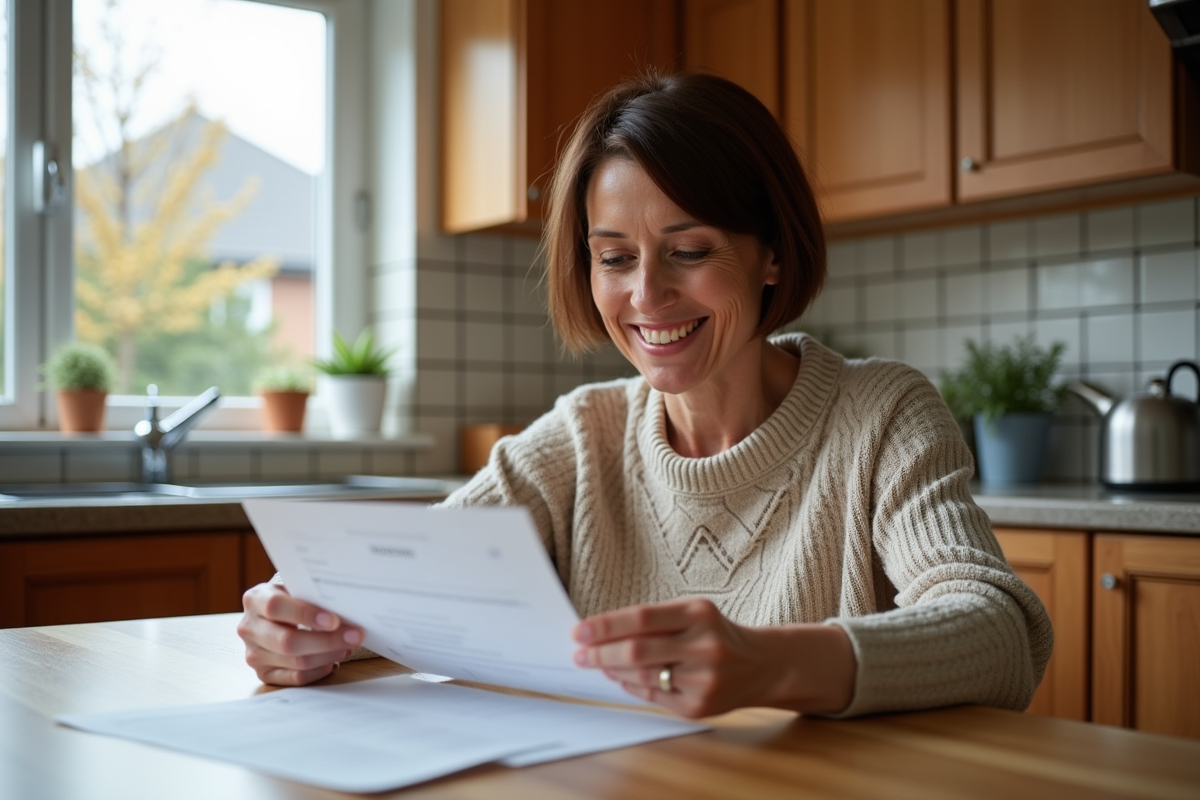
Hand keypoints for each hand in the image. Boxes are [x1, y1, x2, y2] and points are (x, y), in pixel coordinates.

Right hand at [237, 582, 363, 685]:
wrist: (273, 614)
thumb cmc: (292, 597)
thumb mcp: (296, 587)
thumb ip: (312, 593)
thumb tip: (347, 606)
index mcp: (255, 599)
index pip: (276, 607)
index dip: (306, 614)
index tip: (334, 620)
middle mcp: (249, 628)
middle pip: (287, 642)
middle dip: (326, 640)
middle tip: (354, 635)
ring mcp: (254, 654)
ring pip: (296, 662)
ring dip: (328, 655)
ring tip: (348, 645)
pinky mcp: (264, 674)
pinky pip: (297, 678)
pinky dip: (320, 669)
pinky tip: (334, 658)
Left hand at [571, 598, 854, 717]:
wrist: (761, 665)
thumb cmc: (716, 633)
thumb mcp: (693, 613)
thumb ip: (653, 621)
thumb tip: (600, 633)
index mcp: (699, 614)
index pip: (642, 618)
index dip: (605, 625)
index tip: (579, 630)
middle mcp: (704, 646)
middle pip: (637, 651)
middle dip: (600, 653)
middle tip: (580, 653)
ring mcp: (703, 679)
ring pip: (642, 677)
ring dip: (612, 671)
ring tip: (597, 664)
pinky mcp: (699, 706)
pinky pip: (653, 697)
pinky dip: (631, 686)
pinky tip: (620, 678)